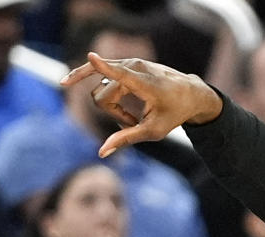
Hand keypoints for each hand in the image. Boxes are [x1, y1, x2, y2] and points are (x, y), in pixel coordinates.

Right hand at [60, 52, 222, 157]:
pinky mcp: (125, 62)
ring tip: (131, 116)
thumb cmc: (174, 112)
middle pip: (102, 96)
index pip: (121, 74)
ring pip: (100, 87)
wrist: (191, 93)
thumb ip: (127, 138)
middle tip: (133, 123)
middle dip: (113, 113)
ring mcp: (128, 62)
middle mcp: (135, 67)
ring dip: (111, 105)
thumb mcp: (154, 130)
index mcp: (145, 83)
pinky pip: (100, 73)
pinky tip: (73, 79)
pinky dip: (98, 87)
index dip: (104, 67)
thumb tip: (101, 153)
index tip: (91, 56)